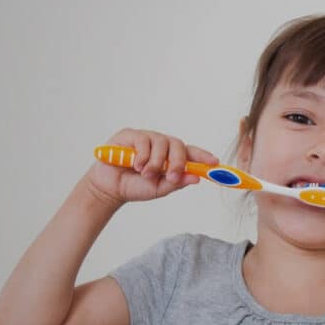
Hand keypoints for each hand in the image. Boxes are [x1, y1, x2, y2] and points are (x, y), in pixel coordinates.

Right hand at [85, 128, 216, 206]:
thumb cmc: (136, 187)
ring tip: (146, 174)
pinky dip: (142, 156)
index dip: (203, 156)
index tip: (214, 162)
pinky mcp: (130, 135)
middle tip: (172, 176)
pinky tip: (136, 166)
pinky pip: (143, 140)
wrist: (110, 188)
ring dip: (156, 162)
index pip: (191, 153)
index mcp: (171, 157)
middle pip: (178, 145)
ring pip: (161, 142)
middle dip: (178, 162)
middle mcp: (161, 145)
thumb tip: (196, 178)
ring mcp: (146, 138)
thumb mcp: (159, 189)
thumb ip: (177, 182)